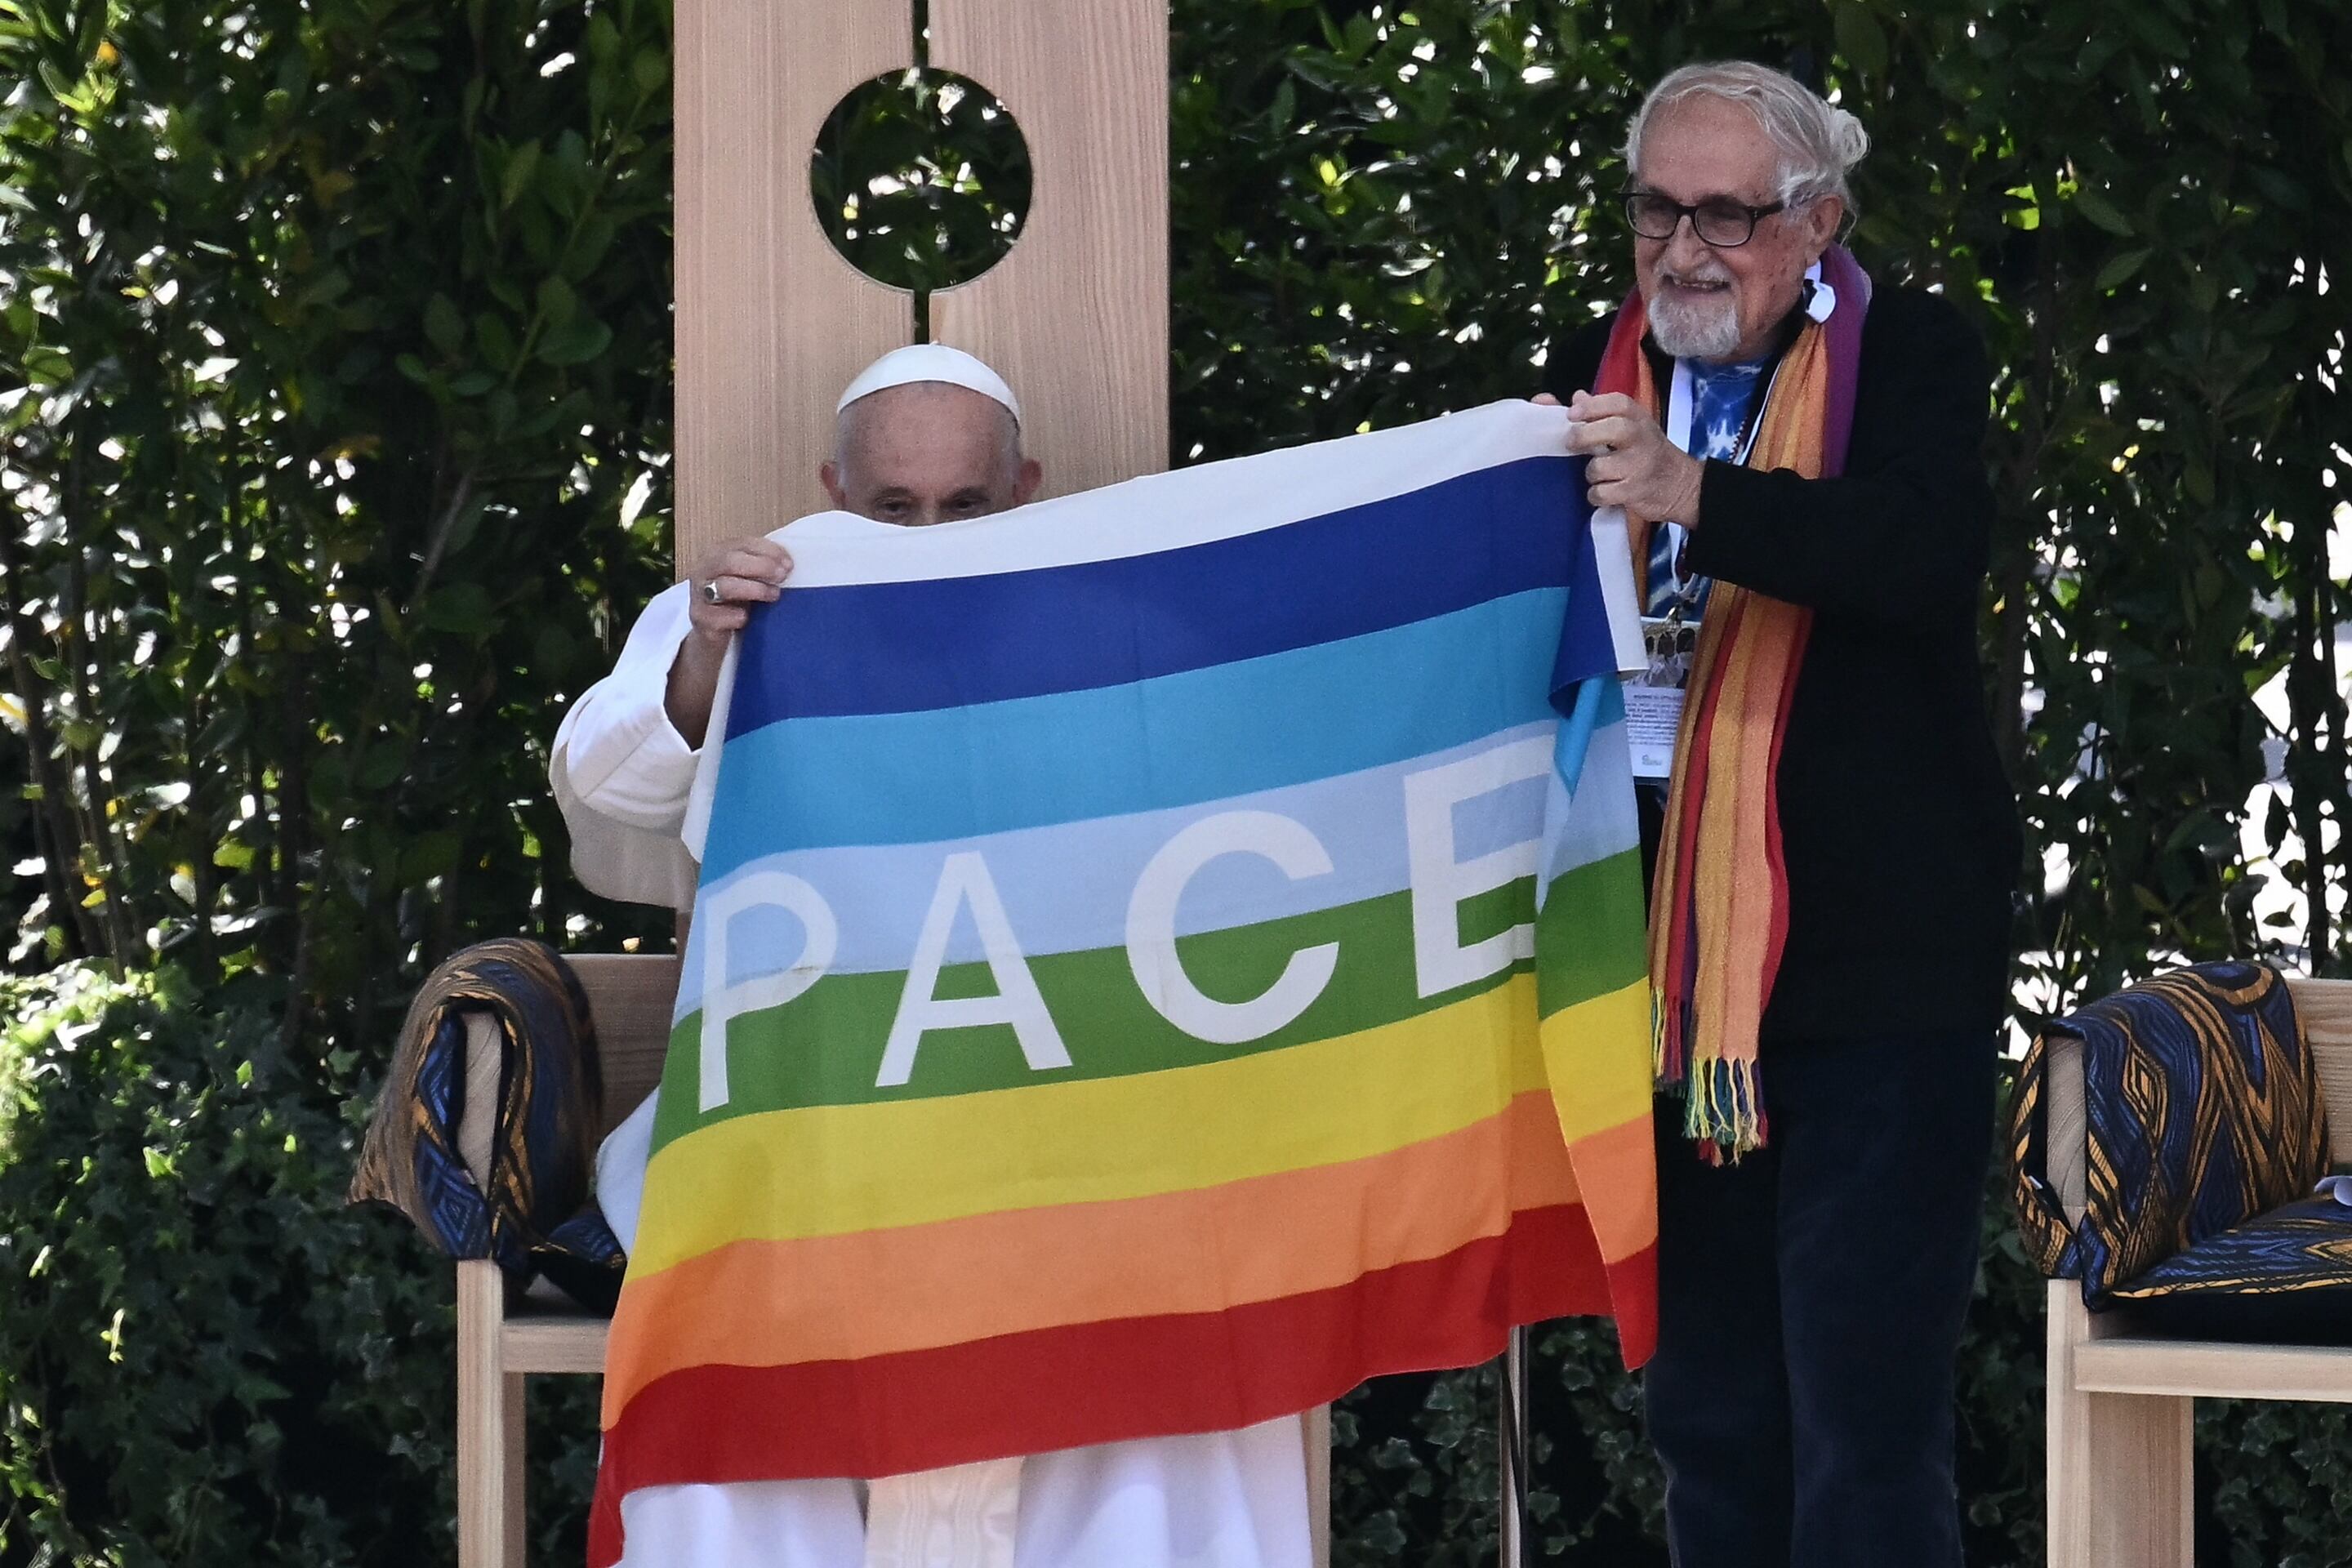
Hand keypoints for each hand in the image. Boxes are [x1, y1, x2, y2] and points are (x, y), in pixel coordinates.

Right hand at [684, 536, 792, 646]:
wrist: (712, 630)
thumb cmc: (734, 599)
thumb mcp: (747, 578)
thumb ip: (762, 567)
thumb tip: (788, 565)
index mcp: (717, 554)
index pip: (743, 544)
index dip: (768, 551)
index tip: (788, 563)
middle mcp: (704, 570)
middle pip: (730, 561)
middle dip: (761, 567)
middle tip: (782, 576)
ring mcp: (700, 595)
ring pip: (725, 586)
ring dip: (754, 589)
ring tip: (774, 595)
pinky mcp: (701, 618)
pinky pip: (718, 616)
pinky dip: (735, 616)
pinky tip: (747, 618)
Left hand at [1545, 390, 1704, 525]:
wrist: (1678, 484)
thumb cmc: (1646, 451)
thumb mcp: (1631, 425)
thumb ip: (1601, 412)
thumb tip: (1577, 397)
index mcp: (1638, 419)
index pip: (1618, 403)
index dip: (1592, 406)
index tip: (1572, 413)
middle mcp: (1641, 439)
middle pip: (1612, 430)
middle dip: (1584, 435)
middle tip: (1571, 443)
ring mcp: (1639, 467)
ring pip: (1599, 467)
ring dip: (1591, 473)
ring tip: (1599, 474)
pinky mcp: (1634, 492)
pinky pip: (1601, 493)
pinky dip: (1596, 495)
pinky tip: (1603, 491)